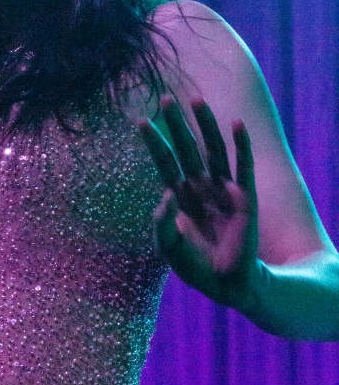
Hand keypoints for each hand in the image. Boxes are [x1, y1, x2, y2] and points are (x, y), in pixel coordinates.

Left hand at [139, 97, 259, 308]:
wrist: (227, 285)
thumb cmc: (196, 267)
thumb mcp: (169, 247)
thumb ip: (162, 224)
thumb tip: (166, 195)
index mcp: (180, 196)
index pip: (164, 162)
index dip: (154, 141)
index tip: (140, 120)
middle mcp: (200, 187)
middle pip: (186, 148)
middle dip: (177, 124)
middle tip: (165, 98)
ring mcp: (222, 189)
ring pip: (213, 149)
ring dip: (206, 124)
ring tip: (196, 99)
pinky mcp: (244, 197)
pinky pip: (243, 165)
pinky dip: (241, 144)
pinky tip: (236, 123)